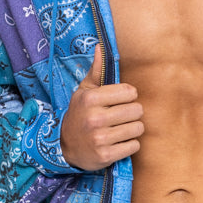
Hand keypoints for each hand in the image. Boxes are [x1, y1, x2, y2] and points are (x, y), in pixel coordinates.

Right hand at [59, 44, 144, 169]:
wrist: (65, 146)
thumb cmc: (80, 114)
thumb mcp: (84, 92)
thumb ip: (96, 71)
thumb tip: (101, 47)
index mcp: (91, 99)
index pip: (129, 91)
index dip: (129, 96)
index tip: (121, 100)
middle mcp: (95, 118)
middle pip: (137, 110)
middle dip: (133, 113)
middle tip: (122, 116)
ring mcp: (100, 139)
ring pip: (138, 128)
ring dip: (133, 129)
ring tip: (122, 129)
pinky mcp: (106, 156)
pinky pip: (134, 146)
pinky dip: (130, 144)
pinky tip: (119, 142)